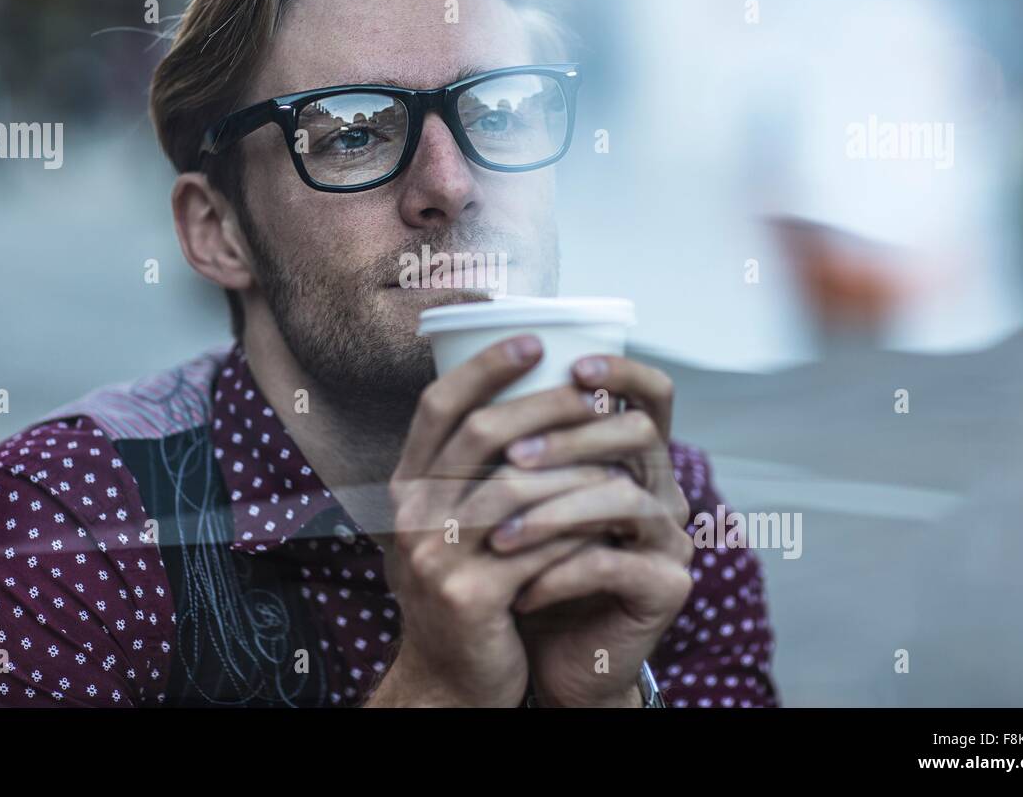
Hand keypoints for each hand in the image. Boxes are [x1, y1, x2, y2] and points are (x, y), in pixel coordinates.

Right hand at [367, 334, 616, 706]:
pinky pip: (538, 545)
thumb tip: (521, 402)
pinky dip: (579, 522)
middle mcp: (410, 515)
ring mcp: (435, 557)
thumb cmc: (467, 591)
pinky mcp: (471, 597)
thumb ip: (467, 476)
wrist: (449, 682)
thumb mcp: (447, 527)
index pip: (437, 406)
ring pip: (514, 487)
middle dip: (542, 402)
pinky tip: (614, 508)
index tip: (534, 340)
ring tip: (617, 444)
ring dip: (573, 460)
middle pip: (478, 435)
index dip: (484, 367)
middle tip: (593, 387)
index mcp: (405, 488)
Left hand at [488, 355, 694, 706]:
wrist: (544, 656)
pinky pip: (613, 565)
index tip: (570, 365)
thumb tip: (468, 386)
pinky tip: (518, 589)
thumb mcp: (514, 501)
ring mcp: (670, 538)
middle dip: (569, 437)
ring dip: (553, 509)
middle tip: (512, 457)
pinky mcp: (666, 588)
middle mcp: (662, 489)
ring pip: (624, 496)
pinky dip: (558, 572)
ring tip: (498, 536)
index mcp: (632, 458)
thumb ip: (513, 449)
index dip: (621, 370)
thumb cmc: (523, 567)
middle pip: (639, 433)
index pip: (652, 393)